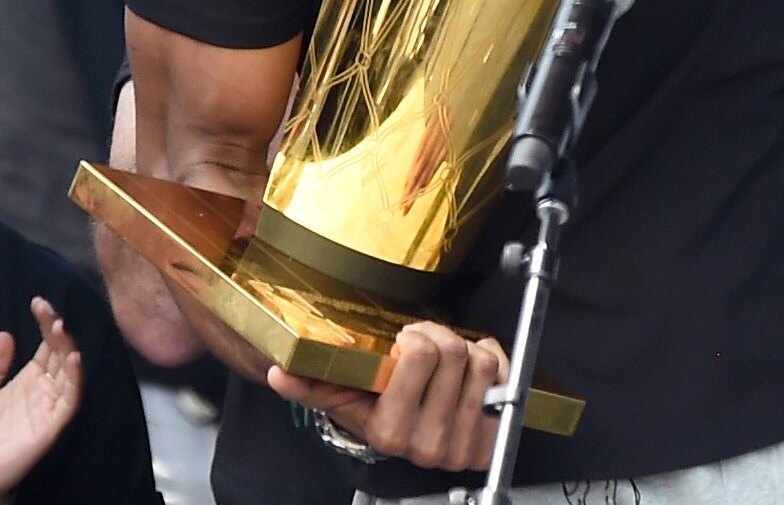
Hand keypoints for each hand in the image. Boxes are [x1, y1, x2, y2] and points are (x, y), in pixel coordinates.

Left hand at [0, 297, 83, 504]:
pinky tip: (73, 359)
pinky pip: (69, 400)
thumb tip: (5, 334)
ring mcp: (47, 408)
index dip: (45, 324)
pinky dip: (75, 379)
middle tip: (49, 311)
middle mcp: (41, 392)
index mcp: (25, 383)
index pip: (45, 347)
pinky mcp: (50, 426)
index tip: (37, 303)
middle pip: (59, 354)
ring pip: (69, 373)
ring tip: (59, 327)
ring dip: (68, 349)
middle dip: (57, 331)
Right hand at [267, 321, 506, 469]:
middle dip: (441, 338)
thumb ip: (311, 383)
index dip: (415, 337)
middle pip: (453, 351)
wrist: (417, 439)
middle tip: (429, 346)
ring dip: (466, 352)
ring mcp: (461, 445)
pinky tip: (470, 376)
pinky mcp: (489, 442)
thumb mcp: (345, 396)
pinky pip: (503, 376)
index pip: (420, 355)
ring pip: (479, 361)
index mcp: (388, 431)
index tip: (405, 342)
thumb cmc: (381, 408)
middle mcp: (426, 445)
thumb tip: (280, 372)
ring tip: (448, 365)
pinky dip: (492, 365)